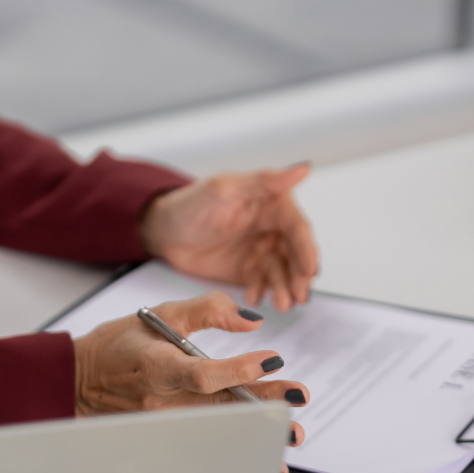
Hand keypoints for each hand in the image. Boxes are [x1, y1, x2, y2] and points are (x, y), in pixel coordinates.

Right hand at [73, 292, 308, 454]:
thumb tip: (253, 322)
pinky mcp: (161, 436)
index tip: (273, 361)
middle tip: (297, 406)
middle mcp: (160, 400)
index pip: (203, 375)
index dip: (240, 371)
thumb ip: (208, 310)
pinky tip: (258, 453)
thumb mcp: (161, 313)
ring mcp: (160, 424)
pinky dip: (231, 447)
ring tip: (288, 440)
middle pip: (218, 408)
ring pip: (215, 431)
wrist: (80, 380)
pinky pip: (202, 443)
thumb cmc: (120, 343)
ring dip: (253, 435)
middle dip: (261, 407)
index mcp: (158, 365)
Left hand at [140, 164, 318, 311]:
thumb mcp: (225, 189)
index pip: (297, 228)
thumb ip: (264, 181)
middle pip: (295, 254)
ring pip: (282, 272)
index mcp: (272, 203)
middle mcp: (272, 227)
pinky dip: (263, 292)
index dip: (306, 249)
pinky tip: (255, 298)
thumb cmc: (190, 204)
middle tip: (298, 296)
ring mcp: (261, 250)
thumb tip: (303, 168)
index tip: (310, 270)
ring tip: (282, 304)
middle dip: (300, 276)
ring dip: (285, 288)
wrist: (163, 232)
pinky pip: (263, 284)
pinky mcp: (249, 270)